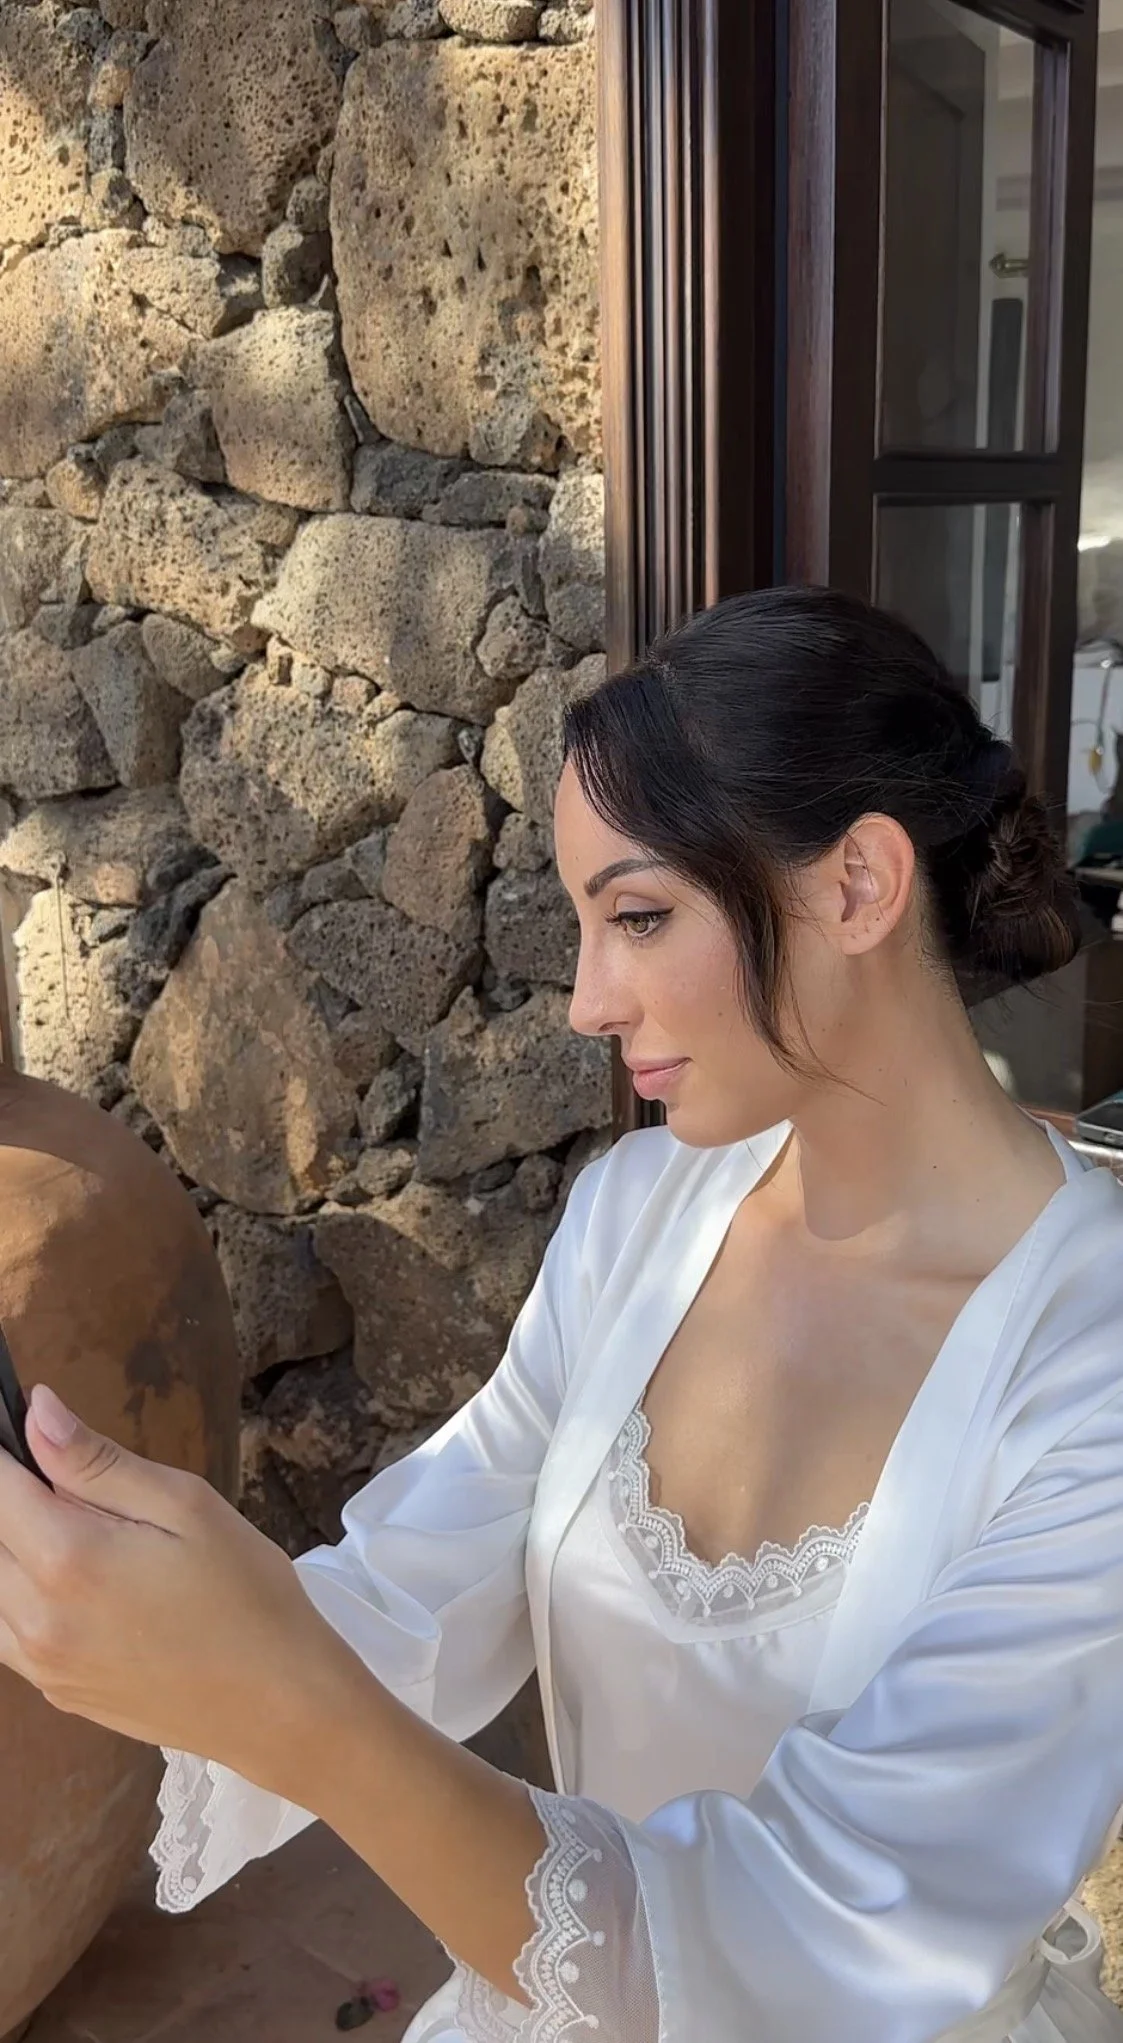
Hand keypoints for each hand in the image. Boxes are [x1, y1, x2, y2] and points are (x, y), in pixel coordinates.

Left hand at [0, 1384, 358, 1794]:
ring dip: (17, 1548)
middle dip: (14, 1497)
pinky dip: (23, 1594)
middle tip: (73, 1484)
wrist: (277, 1705)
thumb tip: (36, 1412)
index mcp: (66, 1558)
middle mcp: (34, 1616)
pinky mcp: (54, 1690)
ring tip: (85, 1535)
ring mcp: (39, 1663)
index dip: (4, 1448)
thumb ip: (97, 1461)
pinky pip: (7, 1631)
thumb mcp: (186, 1506)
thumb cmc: (247, 1594)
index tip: (17, 1420)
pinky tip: (81, 1583)